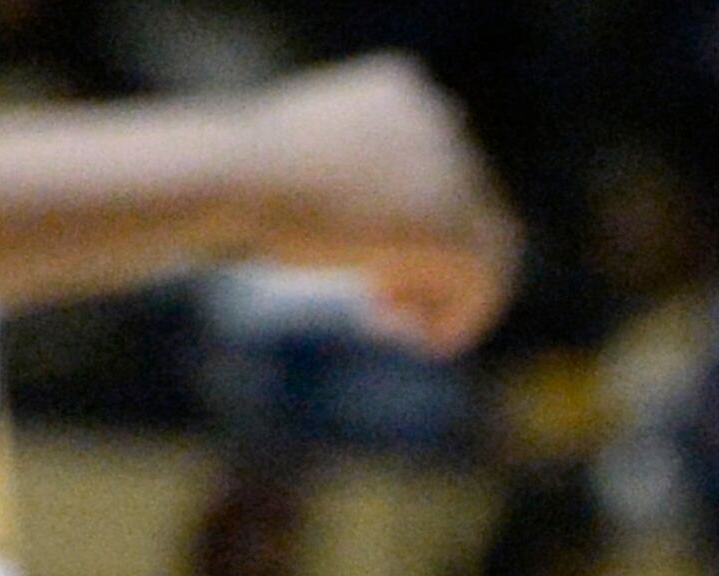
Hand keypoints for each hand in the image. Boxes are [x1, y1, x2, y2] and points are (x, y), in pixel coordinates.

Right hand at [236, 56, 518, 356]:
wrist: (232, 177)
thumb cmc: (233, 177)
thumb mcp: (296, 171)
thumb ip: (348, 191)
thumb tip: (379, 245)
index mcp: (402, 91)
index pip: (442, 165)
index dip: (418, 224)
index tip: (374, 265)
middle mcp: (438, 119)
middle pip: (470, 206)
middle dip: (431, 264)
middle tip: (381, 303)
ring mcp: (452, 172)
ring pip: (485, 245)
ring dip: (448, 294)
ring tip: (396, 325)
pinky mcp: (451, 229)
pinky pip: (482, 282)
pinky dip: (459, 318)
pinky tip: (421, 340)